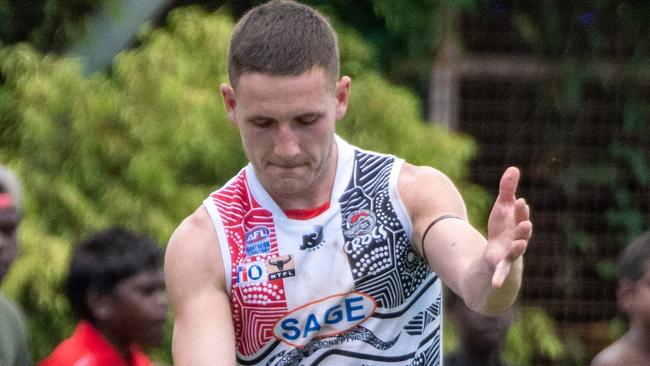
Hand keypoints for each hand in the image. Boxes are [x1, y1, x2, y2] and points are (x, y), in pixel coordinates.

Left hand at [486, 167, 531, 287]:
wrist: (499, 259)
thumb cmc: (503, 231)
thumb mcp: (501, 209)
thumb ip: (507, 190)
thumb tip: (513, 168)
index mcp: (517, 225)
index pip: (519, 217)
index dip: (519, 210)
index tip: (519, 201)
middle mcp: (518, 240)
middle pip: (521, 233)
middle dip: (523, 227)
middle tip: (525, 221)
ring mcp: (510, 255)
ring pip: (515, 252)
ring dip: (518, 247)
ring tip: (520, 243)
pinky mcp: (500, 268)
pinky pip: (501, 273)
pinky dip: (499, 278)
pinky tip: (496, 284)